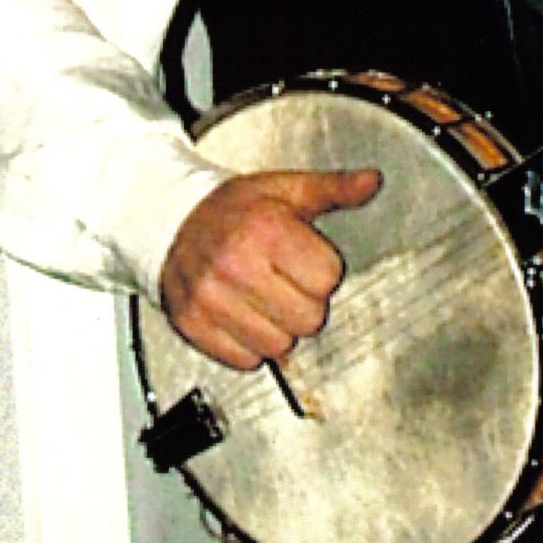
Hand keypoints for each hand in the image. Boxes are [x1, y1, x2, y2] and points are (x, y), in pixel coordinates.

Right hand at [159, 168, 381, 370]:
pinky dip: (251, 346)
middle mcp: (233, 265)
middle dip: (306, 302)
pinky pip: (244, 361)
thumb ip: (334, 188)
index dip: (323, 270)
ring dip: (280, 328)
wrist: (171, 220)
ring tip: (266, 299)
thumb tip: (372, 182)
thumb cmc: (234, 207)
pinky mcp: (190, 324)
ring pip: (279, 346)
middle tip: (288, 282)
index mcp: (264, 229)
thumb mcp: (286, 188)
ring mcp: (208, 298)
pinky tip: (244, 316)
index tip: (306, 259)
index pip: (327, 278)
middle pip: (308, 318)